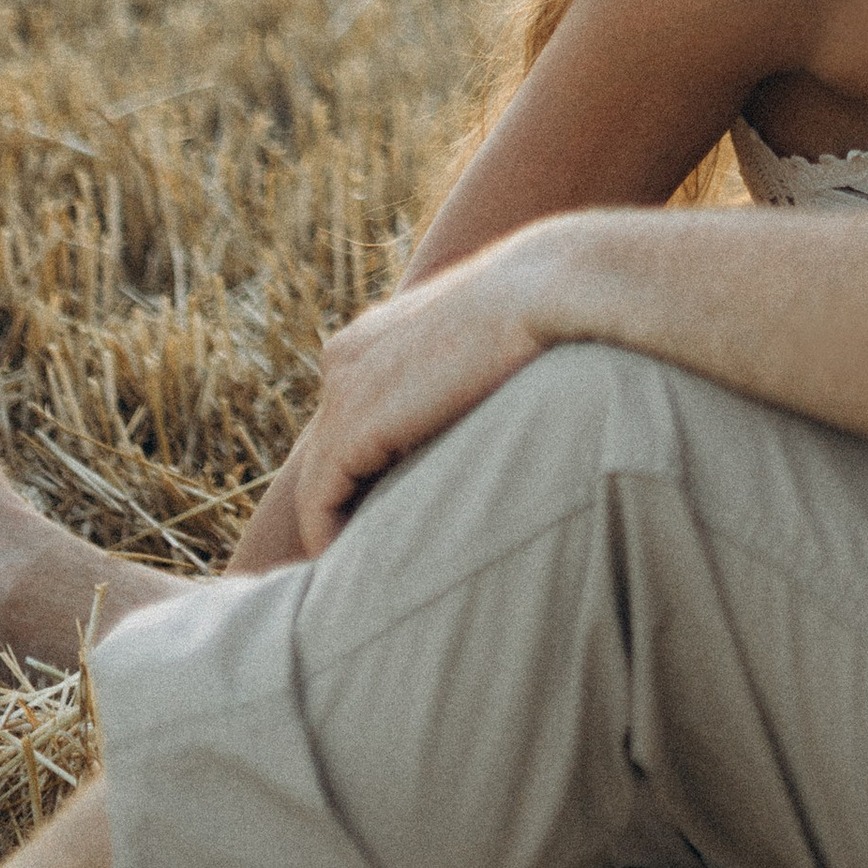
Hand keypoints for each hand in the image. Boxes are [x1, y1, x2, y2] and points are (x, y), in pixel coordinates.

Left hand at [297, 226, 573, 552]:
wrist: (546, 290)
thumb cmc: (546, 312)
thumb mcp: (489, 344)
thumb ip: (463, 381)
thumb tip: (486, 428)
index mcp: (374, 336)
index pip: (357, 419)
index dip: (368, 472)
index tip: (395, 516)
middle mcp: (345, 358)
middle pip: (333, 450)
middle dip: (350, 501)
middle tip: (378, 559)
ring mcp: (341, 390)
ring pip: (322, 481)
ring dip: (342, 529)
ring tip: (372, 577)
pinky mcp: (350, 428)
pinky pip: (321, 503)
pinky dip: (335, 540)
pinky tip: (368, 576)